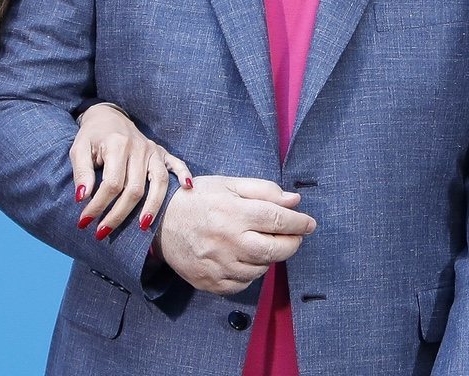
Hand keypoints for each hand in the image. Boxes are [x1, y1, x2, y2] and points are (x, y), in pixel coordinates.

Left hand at [71, 102, 190, 239]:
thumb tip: (81, 198)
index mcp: (117, 145)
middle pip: (135, 188)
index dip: (98, 205)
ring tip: (143, 227)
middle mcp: (139, 147)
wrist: (108, 116)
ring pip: (158, 182)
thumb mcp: (78, 150)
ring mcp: (153, 150)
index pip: (112, 183)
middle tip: (103, 233)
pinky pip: (177, 164)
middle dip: (118, 215)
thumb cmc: (92, 137)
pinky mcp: (162, 152)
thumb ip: (81, 173)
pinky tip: (187, 188)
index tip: (84, 222)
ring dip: (152, 206)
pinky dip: (184, 175)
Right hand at [155, 176, 316, 295]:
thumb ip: (263, 190)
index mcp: (233, 213)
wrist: (159, 224)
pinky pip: (243, 283)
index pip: (277, 219)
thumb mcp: (228, 184)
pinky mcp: (211, 283)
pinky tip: (244, 257)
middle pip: (275, 250)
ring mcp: (218, 265)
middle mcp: (227, 241)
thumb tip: (294, 201)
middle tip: (295, 236)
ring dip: (269, 257)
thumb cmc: (197, 199)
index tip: (309, 223)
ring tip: (261, 242)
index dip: (299, 222)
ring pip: (261, 268)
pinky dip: (251, 272)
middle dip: (292, 243)